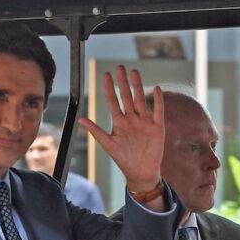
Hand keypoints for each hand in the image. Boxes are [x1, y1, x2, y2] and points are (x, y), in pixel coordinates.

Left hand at [79, 66, 163, 193]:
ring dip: (138, 86)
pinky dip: (158, 100)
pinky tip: (157, 88)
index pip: (113, 101)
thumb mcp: (108, 145)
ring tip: (134, 72)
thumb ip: (96, 131)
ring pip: (140, 100)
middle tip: (120, 67)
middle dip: (123, 82)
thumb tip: (81, 120)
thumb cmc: (124, 160)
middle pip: (127, 96)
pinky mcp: (157, 127)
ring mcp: (145, 122)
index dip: (109, 88)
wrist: (141, 172)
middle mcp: (132, 119)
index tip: (106, 75)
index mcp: (120, 123)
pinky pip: (158, 111)